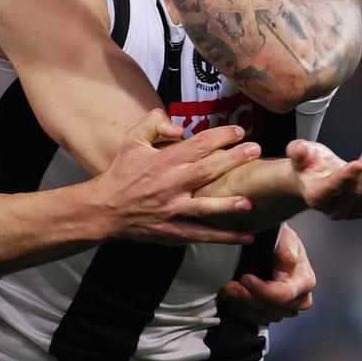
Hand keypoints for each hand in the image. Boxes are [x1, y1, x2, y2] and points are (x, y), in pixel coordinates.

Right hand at [95, 110, 261, 244]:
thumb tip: (179, 126)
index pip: (198, 144)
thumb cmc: (122, 173)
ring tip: (250, 201)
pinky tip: (246, 236)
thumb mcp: (132, 141)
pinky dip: (224, 236)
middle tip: (256, 151)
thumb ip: (153, 124)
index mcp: (164, 160)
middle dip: (233, 160)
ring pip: (205, 206)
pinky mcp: (174, 230)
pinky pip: (202, 234)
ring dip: (228, 205)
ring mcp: (173, 209)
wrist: (106, 209)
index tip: (240, 132)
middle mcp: (171, 184)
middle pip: (207, 170)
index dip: (221, 136)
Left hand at [221, 223, 314, 324]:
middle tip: (229, 286)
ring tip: (227, 290)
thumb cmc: (281, 241)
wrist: (274, 247)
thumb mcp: (285, 236)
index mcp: (304, 280)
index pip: (285, 294)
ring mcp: (286, 308)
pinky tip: (232, 300)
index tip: (245, 278)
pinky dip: (242, 311)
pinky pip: (257, 320)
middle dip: (248, 298)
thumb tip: (288, 259)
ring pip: (263, 316)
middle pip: (273, 308)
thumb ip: (286, 246)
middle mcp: (299, 299)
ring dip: (242, 305)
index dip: (262, 290)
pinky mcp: (273, 313)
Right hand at [288, 139, 361, 219]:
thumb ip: (297, 150)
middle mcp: (334, 209)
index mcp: (316, 196)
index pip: (332, 188)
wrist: (315, 179)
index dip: (345, 178)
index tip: (358, 164)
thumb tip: (298, 149)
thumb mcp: (300, 152)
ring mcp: (354, 212)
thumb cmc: (308, 165)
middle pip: (356, 190)